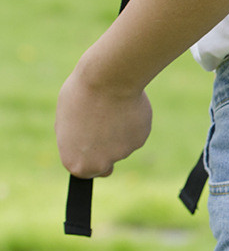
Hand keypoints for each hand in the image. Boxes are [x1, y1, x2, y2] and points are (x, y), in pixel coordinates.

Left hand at [55, 64, 151, 178]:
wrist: (108, 79)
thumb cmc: (82, 95)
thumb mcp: (67, 121)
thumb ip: (76, 139)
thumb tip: (84, 143)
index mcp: (77, 163)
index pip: (86, 171)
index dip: (90, 156)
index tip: (94, 144)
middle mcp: (100, 164)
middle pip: (107, 161)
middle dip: (108, 148)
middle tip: (106, 124)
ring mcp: (122, 152)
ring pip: (124, 143)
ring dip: (120, 130)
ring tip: (114, 106)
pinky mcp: (140, 138)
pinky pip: (137, 131)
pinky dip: (134, 121)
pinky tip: (128, 105)